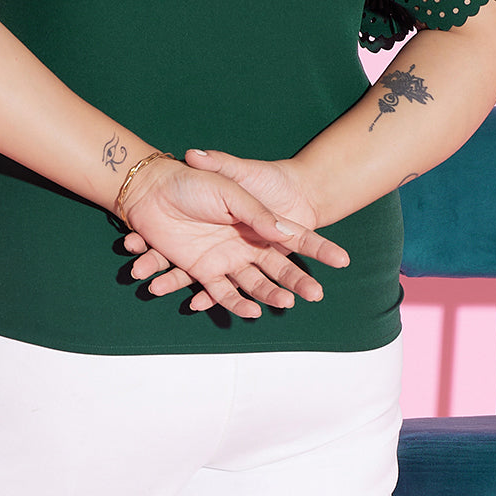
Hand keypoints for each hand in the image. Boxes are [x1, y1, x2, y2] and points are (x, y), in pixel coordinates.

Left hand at [121, 157, 345, 318]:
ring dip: (270, 295)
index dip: (320, 249)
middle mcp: (247, 244)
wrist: (152, 190)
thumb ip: (256, 214)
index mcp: (259, 222)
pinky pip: (221, 292)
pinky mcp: (202, 270)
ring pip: (255, 284)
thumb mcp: (231, 191)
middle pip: (280, 268)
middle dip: (299, 281)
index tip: (344, 260)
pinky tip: (250, 312)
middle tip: (317, 294)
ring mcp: (226, 259)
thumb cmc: (194, 183)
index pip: (296, 238)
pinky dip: (235, 303)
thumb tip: (285, 233)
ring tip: (285, 304)